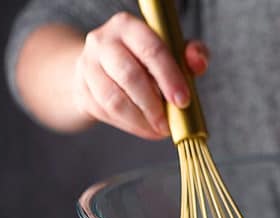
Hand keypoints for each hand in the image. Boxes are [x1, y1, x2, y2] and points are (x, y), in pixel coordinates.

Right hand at [73, 12, 208, 139]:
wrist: (104, 68)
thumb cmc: (146, 60)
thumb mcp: (171, 51)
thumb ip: (190, 54)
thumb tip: (198, 62)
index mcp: (128, 26)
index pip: (151, 50)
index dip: (169, 78)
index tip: (183, 101)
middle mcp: (102, 41)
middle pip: (130, 76)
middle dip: (154, 105)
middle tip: (169, 124)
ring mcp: (87, 66)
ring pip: (115, 100)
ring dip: (141, 120)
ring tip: (159, 129)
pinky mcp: (81, 90)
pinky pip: (106, 113)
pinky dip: (130, 125)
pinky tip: (145, 128)